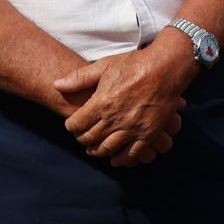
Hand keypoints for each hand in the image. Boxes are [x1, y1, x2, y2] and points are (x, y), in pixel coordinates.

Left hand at [54, 42, 191, 166]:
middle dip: (82, 139)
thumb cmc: (135, 64)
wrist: (167, 67)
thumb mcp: (105, 65)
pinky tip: (116, 158)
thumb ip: (79, 78)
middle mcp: (115, 119)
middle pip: (89, 138)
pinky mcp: (148, 133)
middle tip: (83, 136)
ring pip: (107, 149)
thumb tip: (56, 84)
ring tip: (95, 148)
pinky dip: (121, 159)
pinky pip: (131, 154)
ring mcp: (132, 128)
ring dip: (97, 151)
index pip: (76, 124)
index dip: (71, 125)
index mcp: (102, 103)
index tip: (73, 124)